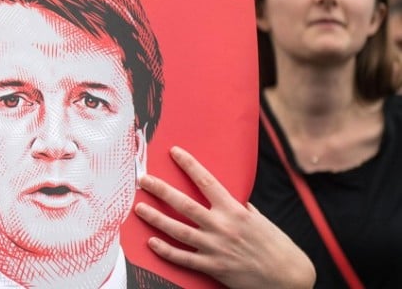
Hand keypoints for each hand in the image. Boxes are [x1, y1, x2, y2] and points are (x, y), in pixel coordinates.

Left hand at [135, 146, 314, 288]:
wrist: (290, 279)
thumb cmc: (277, 246)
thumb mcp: (260, 220)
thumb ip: (239, 208)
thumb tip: (228, 197)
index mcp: (235, 211)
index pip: (207, 181)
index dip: (188, 164)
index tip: (173, 151)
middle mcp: (222, 227)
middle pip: (184, 204)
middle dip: (160, 189)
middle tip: (142, 179)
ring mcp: (215, 248)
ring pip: (177, 230)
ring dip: (155, 218)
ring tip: (139, 208)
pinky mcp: (213, 268)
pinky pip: (183, 258)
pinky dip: (166, 250)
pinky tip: (152, 241)